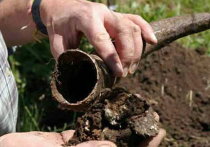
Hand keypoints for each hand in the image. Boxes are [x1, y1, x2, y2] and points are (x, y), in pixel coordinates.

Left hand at [39, 0, 156, 76]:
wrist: (62, 6)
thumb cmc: (59, 24)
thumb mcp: (56, 42)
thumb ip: (66, 58)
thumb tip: (76, 76)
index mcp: (86, 18)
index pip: (102, 39)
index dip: (112, 58)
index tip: (119, 74)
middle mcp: (103, 13)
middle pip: (124, 32)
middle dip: (128, 55)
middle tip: (125, 73)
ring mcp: (112, 13)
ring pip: (133, 28)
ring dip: (136, 50)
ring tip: (131, 68)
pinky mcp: (118, 15)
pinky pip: (136, 20)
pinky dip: (146, 30)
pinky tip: (152, 41)